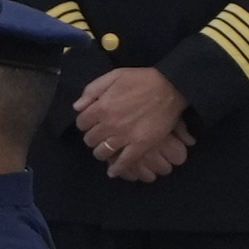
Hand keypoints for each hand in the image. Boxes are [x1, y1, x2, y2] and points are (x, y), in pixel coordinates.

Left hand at [74, 66, 195, 181]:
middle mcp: (110, 124)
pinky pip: (124, 162)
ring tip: (106, 149)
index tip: (92, 123)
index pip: (81, 123)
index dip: (85, 123)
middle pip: (90, 139)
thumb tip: (77, 107)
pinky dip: (117, 169)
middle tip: (100, 135)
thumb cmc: (141, 80)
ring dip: (101, 152)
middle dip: (93, 137)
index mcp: (101, 107)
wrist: (170, 87)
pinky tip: (113, 172)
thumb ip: (92, 90)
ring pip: (102, 153)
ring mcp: (125, 137)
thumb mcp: (113, 76)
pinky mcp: (140, 145)